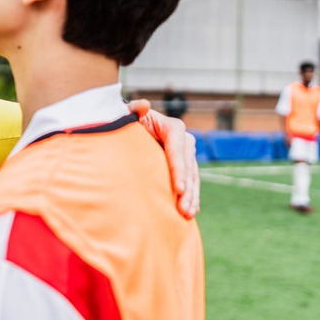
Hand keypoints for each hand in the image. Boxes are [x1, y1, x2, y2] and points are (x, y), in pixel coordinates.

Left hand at [128, 99, 199, 218]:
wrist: (131, 127)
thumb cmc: (127, 121)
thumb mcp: (128, 114)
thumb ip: (134, 110)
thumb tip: (144, 105)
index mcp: (172, 127)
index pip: (177, 150)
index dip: (178, 170)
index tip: (178, 189)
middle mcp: (184, 139)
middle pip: (188, 166)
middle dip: (187, 190)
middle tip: (183, 210)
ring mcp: (186, 153)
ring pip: (193, 176)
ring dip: (192, 196)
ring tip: (188, 214)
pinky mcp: (185, 165)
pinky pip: (191, 182)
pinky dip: (192, 196)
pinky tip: (192, 211)